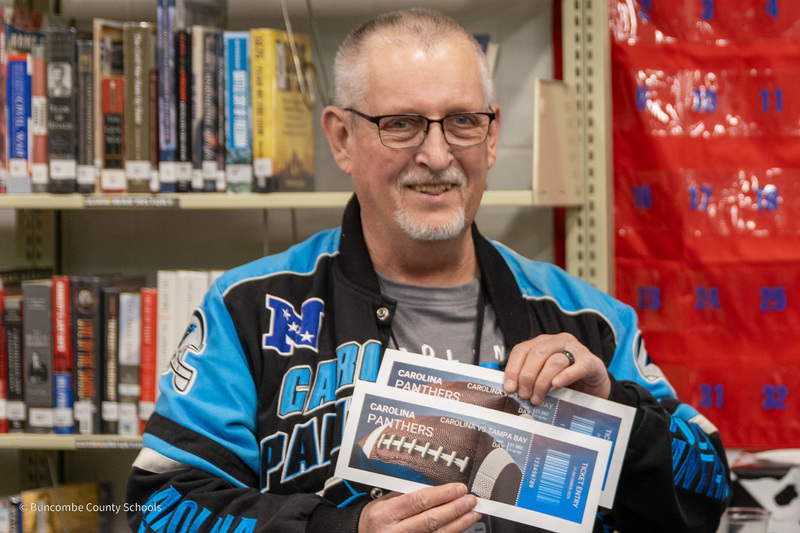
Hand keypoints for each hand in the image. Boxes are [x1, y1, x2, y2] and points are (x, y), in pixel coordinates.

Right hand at [358, 483, 480, 532]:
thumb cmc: (376, 517)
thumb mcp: (386, 501)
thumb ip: (409, 495)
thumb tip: (438, 489)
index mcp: (387, 513)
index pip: (419, 501)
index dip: (442, 495)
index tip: (458, 488)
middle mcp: (396, 531)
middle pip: (431, 519)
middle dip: (455, 509)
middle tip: (470, 500)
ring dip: (459, 523)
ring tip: (472, 513)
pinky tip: (460, 526)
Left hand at [503, 333, 610, 403]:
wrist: (595, 387)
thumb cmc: (566, 382)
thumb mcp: (543, 377)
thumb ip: (528, 378)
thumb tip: (509, 389)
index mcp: (543, 343)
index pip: (522, 350)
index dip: (513, 368)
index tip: (509, 387)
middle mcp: (558, 342)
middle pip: (537, 354)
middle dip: (527, 376)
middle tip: (524, 395)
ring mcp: (576, 350)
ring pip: (554, 361)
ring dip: (542, 382)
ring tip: (537, 398)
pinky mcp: (591, 362)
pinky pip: (578, 367)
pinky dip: (566, 376)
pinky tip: (557, 384)